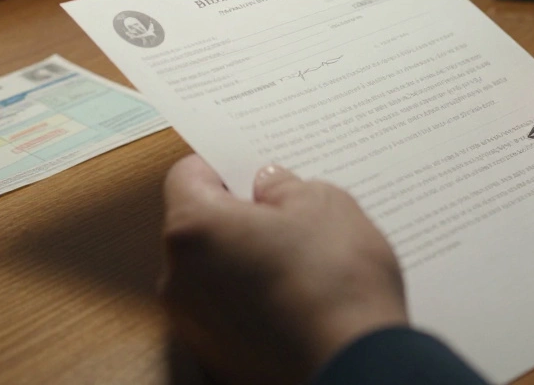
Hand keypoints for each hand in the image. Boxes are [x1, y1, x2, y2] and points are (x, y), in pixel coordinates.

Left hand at [159, 155, 407, 384]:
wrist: (355, 367)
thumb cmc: (336, 283)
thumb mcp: (324, 204)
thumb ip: (285, 187)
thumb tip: (269, 187)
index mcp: (194, 229)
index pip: (187, 175)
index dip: (225, 168)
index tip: (256, 173)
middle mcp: (179, 279)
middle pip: (199, 228)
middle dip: (239, 217)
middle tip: (290, 216)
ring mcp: (195, 325)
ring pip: (215, 272)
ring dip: (248, 261)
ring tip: (303, 263)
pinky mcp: (218, 358)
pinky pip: (230, 312)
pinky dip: (256, 301)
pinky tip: (300, 299)